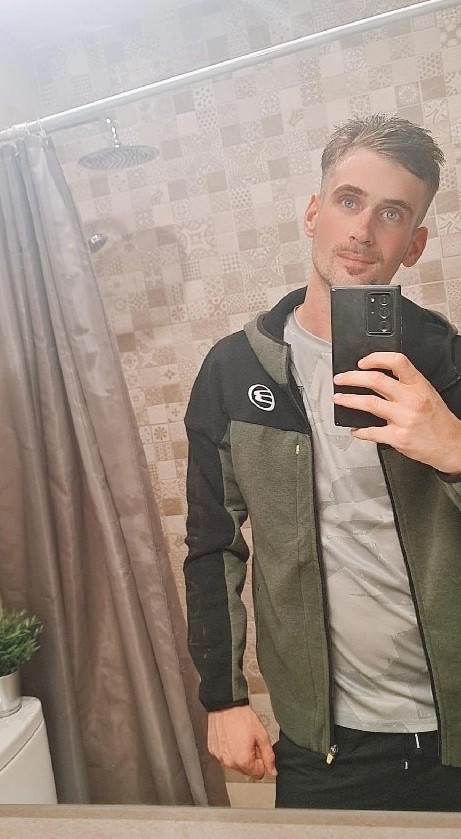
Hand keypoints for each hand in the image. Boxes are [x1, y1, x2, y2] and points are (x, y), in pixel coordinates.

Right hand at [207, 705, 276, 778]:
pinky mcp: (213, 750)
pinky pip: (224, 756)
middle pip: (246, 770)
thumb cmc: (242, 717)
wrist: (225, 705)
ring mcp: (219, 756)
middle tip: (249, 741)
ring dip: (239, 755)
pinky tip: (230, 737)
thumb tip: (273, 771)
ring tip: (239, 738)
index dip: (261, 761)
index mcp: (243, 761)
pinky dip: (228, 750)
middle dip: (250, 759)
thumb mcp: (262, 735)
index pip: (258, 774)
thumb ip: (269, 756)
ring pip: (234, 764)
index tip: (258, 749)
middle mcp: (229, 762)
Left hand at [333, 352, 460, 473]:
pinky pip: (371, 432)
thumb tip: (378, 378)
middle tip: (340, 379)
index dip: (376, 358)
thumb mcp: (427, 393)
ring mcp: (404, 419)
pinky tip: (355, 430)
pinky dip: (359, 431)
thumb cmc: (438, 420)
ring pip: (369, 403)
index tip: (362, 361)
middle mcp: (411, 400)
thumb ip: (406, 384)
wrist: (451, 445)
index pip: (397, 362)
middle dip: (352, 378)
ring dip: (349, 400)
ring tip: (339, 399)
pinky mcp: (398, 438)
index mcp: (419, 385)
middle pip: (375, 380)